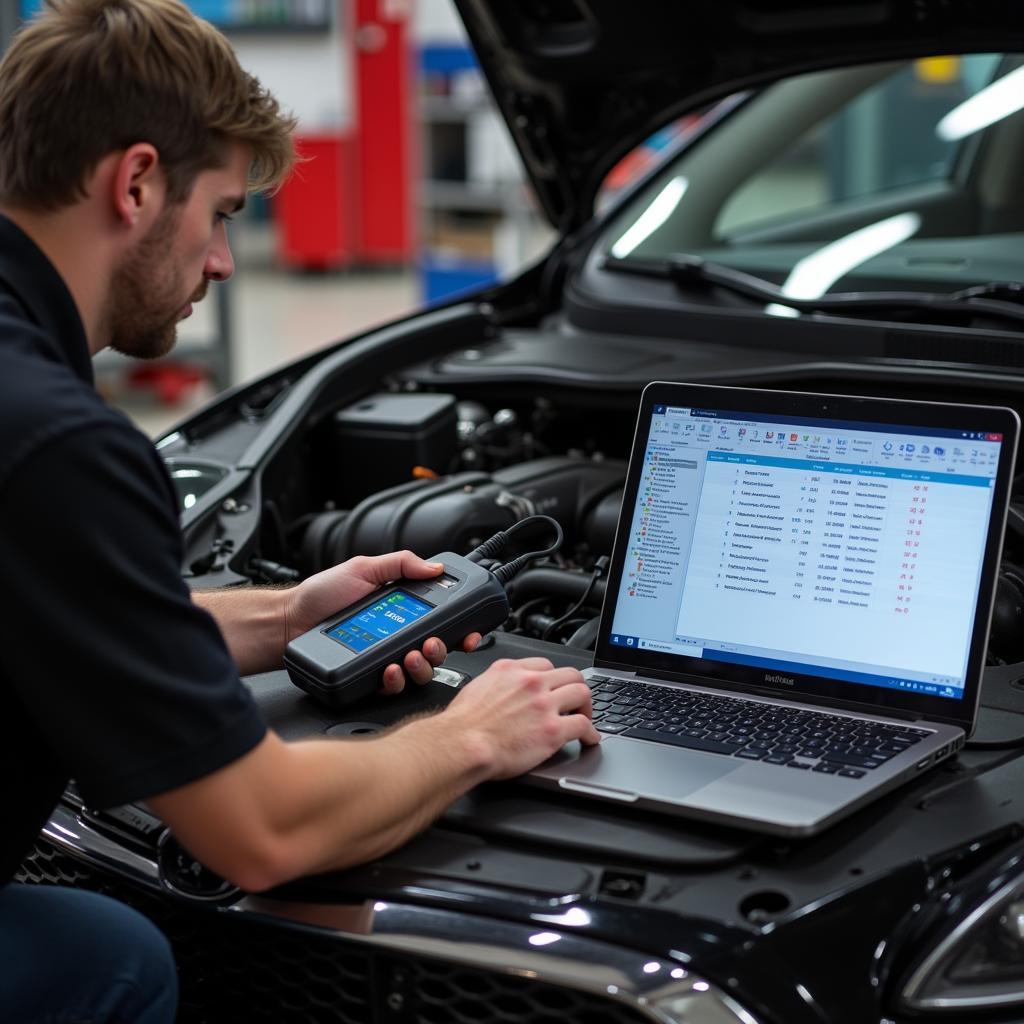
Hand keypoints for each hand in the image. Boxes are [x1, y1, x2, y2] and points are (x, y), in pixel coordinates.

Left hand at [283, 551, 481, 693]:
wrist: (289, 622)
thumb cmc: (320, 596)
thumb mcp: (363, 568)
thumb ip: (400, 563)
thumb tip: (434, 566)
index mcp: (402, 610)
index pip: (440, 621)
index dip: (460, 629)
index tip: (469, 632)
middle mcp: (397, 636)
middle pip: (436, 651)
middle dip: (442, 650)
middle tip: (433, 644)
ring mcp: (385, 658)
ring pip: (418, 672)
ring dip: (421, 667)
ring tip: (410, 657)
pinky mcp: (370, 677)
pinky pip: (393, 687)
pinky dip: (395, 680)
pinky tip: (389, 670)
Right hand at [444, 657, 600, 778]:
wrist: (462, 745)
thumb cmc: (462, 725)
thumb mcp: (477, 688)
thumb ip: (496, 685)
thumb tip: (502, 693)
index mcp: (511, 671)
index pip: (544, 665)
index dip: (554, 678)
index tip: (556, 688)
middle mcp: (530, 683)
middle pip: (570, 674)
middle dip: (575, 687)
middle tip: (576, 702)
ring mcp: (544, 705)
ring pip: (582, 694)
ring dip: (587, 707)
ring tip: (586, 717)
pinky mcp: (553, 730)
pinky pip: (584, 725)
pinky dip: (591, 733)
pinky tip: (590, 739)